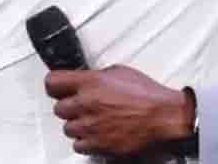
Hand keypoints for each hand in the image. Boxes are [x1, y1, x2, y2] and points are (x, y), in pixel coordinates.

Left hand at [45, 65, 193, 156]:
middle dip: (69, 106)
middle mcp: (86, 104)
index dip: (55, 85)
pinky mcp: (97, 144)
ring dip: (78, 125)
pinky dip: (86, 141)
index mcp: (90, 83)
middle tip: (82, 105)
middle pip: (58, 108)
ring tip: (94, 120)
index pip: (52, 82)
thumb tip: (87, 79)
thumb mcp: (121, 72)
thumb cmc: (148, 95)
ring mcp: (90, 126)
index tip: (58, 88)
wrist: (164, 117)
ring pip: (68, 128)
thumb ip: (97, 76)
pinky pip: (79, 145)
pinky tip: (97, 134)